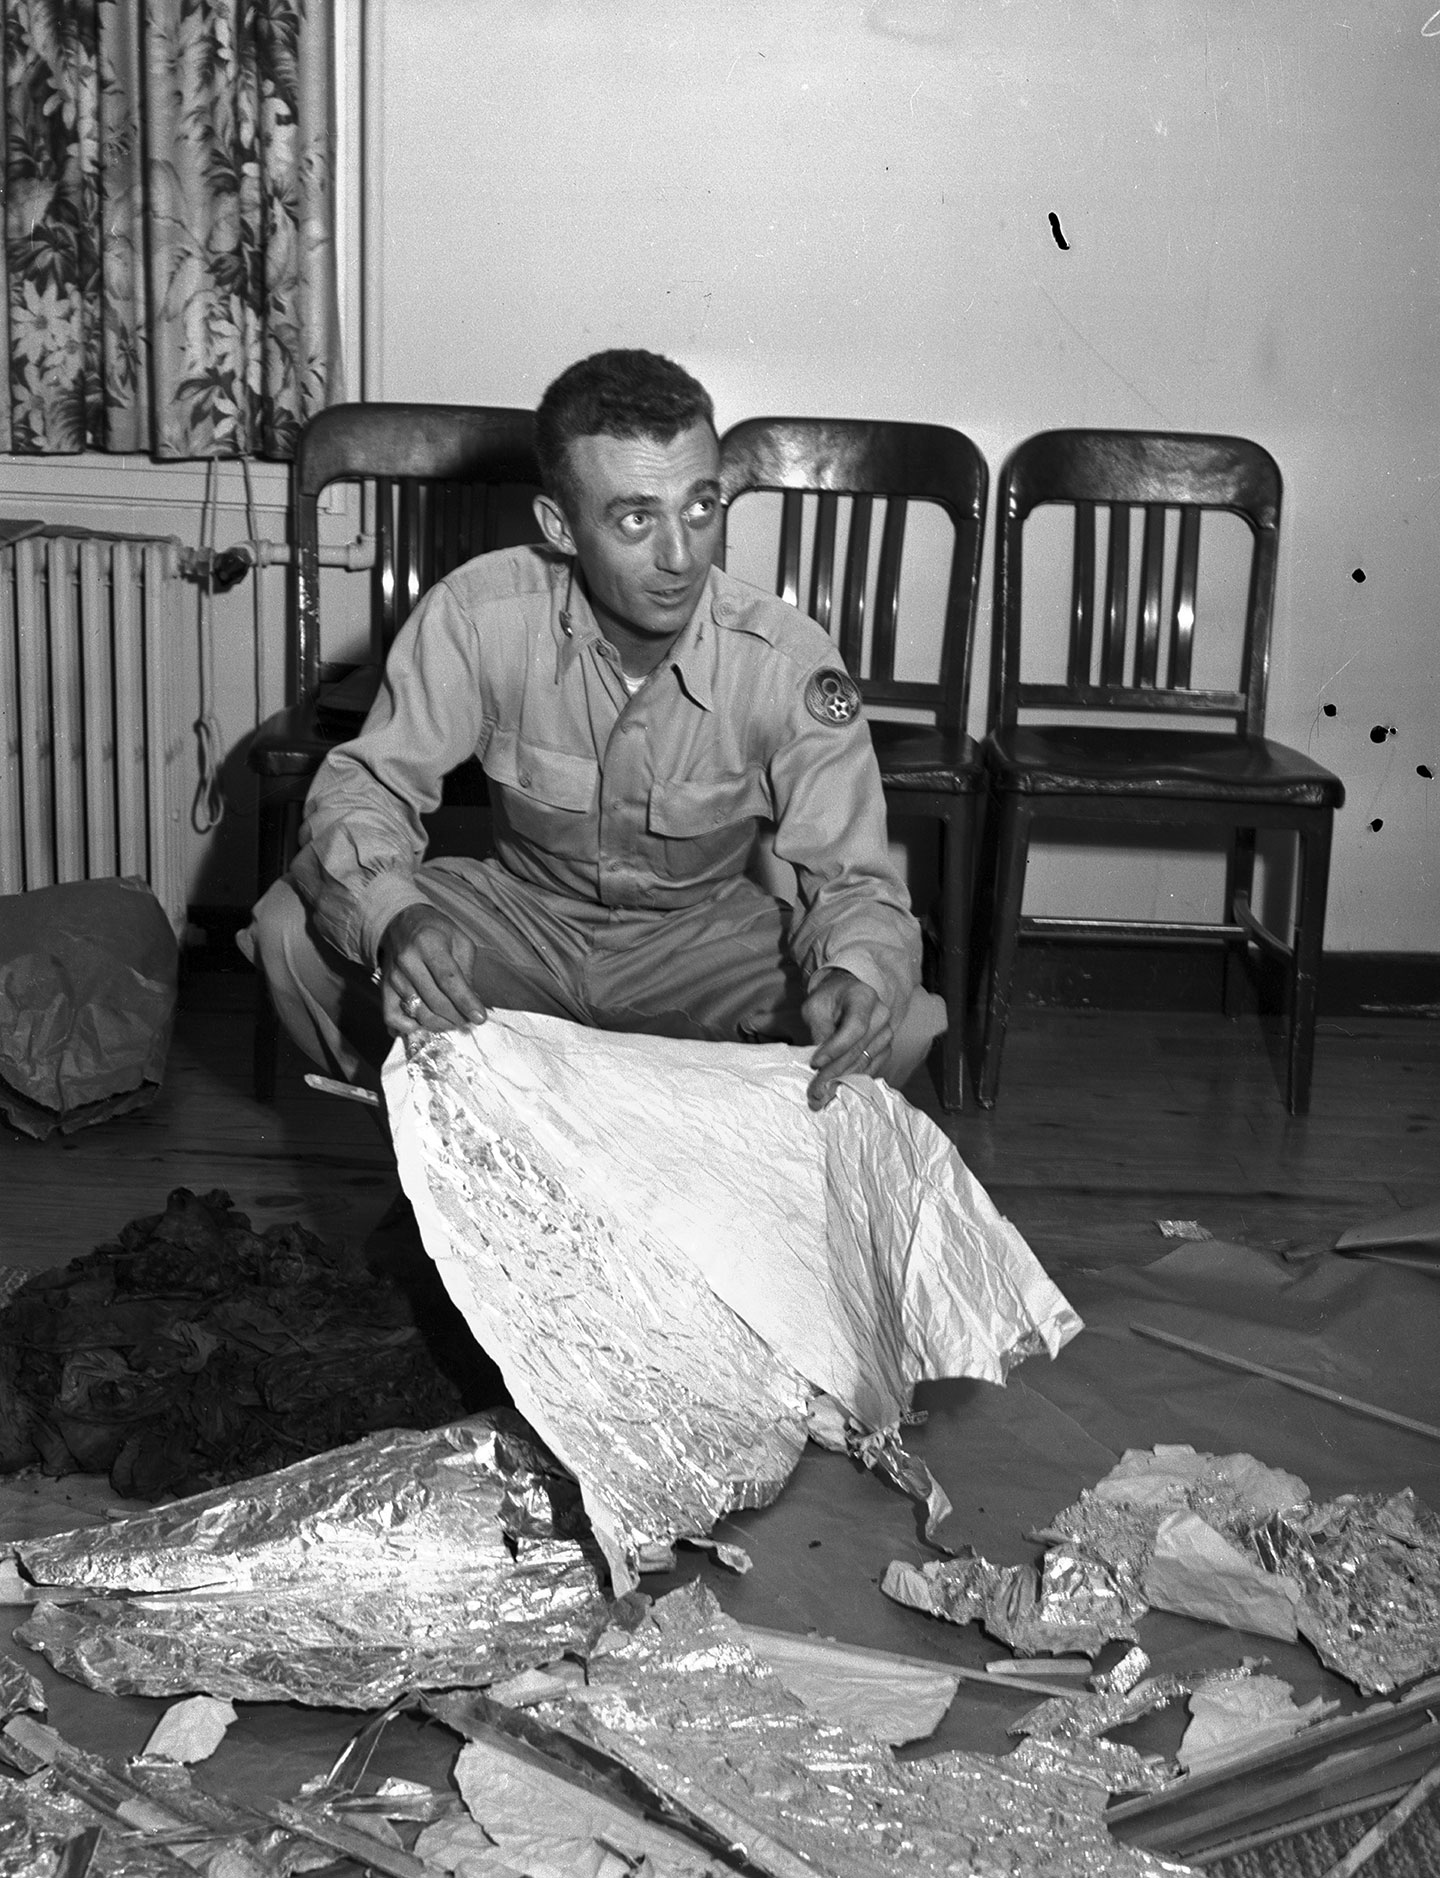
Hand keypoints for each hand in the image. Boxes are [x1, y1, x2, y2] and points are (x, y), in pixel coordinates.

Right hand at [379, 905, 487, 1037]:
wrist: (401, 924)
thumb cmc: (435, 932)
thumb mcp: (459, 941)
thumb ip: (466, 970)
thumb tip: (471, 1002)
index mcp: (429, 943)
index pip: (449, 979)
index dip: (466, 1001)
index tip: (479, 1018)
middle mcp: (408, 961)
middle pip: (435, 1001)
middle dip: (457, 1017)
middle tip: (469, 1021)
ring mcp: (393, 977)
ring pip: (419, 1013)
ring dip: (440, 1024)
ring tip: (453, 1021)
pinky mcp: (384, 989)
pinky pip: (393, 1018)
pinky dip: (410, 1028)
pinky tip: (425, 1025)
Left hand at [802, 967, 892, 1109]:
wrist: (844, 996)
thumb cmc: (828, 1000)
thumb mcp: (815, 1007)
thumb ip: (818, 1030)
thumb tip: (820, 1063)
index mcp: (863, 998)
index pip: (855, 1027)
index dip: (835, 1048)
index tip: (815, 1063)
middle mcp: (881, 1015)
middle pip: (858, 1050)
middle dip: (834, 1072)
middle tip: (815, 1090)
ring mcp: (886, 1033)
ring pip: (863, 1063)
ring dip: (841, 1081)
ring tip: (821, 1095)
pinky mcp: (885, 1049)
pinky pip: (870, 1069)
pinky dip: (852, 1080)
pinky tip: (835, 1089)